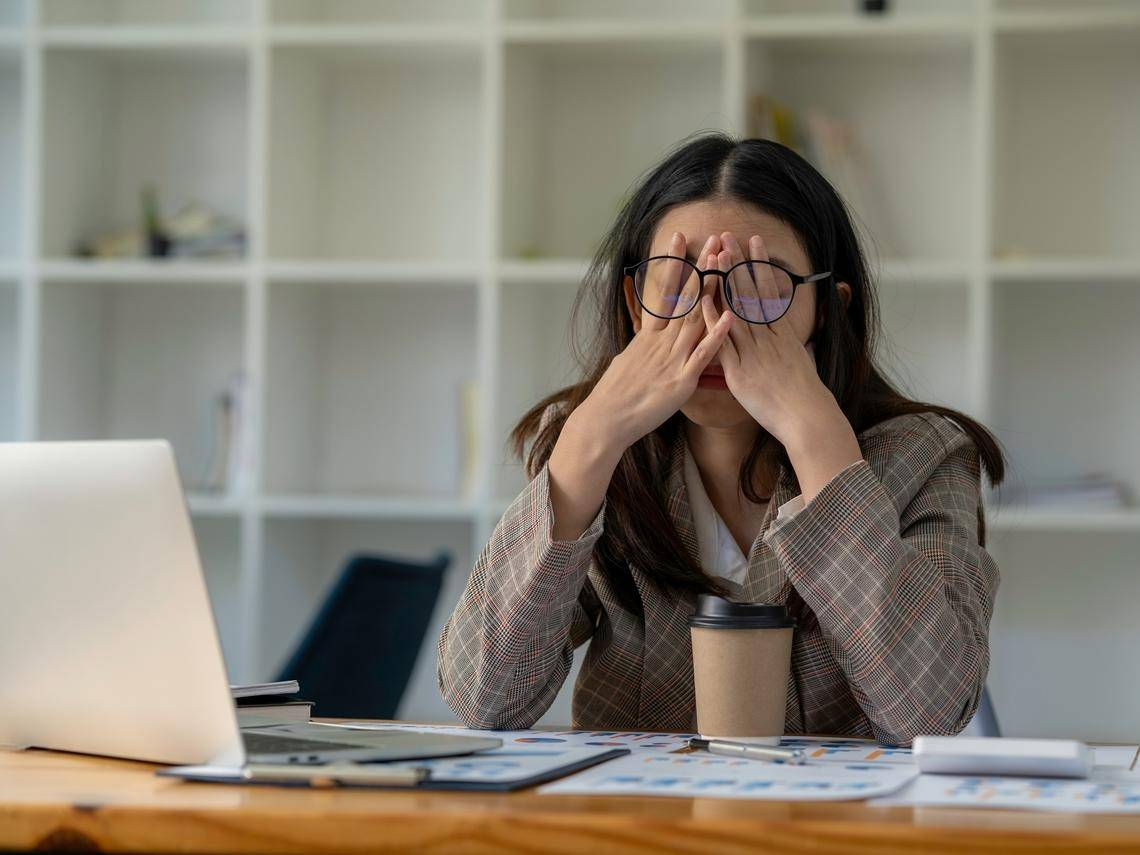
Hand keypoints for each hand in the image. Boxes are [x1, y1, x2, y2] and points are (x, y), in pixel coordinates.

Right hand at [576, 231, 733, 452]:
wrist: (606, 420)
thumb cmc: (614, 395)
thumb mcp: (627, 361)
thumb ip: (642, 347)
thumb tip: (644, 339)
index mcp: (649, 336)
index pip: (664, 291)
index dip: (673, 263)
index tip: (680, 237)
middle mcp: (661, 342)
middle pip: (686, 297)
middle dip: (701, 267)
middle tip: (714, 239)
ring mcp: (672, 359)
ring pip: (696, 318)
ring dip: (713, 290)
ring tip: (726, 263)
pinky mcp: (681, 380)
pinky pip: (703, 355)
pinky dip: (717, 335)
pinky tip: (730, 316)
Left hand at [699, 231, 862, 502]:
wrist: (806, 417)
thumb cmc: (804, 395)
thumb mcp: (800, 361)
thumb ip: (789, 344)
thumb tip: (787, 334)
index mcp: (782, 333)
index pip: (768, 291)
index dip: (759, 265)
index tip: (753, 242)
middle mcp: (767, 337)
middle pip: (750, 293)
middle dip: (738, 263)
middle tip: (727, 236)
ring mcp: (753, 352)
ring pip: (735, 310)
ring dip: (724, 282)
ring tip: (714, 256)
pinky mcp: (739, 371)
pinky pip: (722, 342)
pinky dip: (712, 321)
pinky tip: (702, 301)